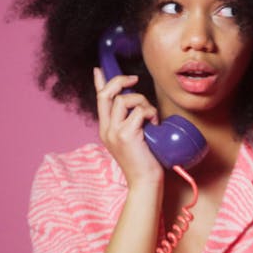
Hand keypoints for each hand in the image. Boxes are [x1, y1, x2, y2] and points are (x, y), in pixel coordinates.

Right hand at [93, 67, 162, 188]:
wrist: (145, 182)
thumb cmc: (145, 161)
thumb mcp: (135, 138)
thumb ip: (132, 122)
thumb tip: (141, 107)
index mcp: (107, 129)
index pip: (100, 100)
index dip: (99, 82)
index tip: (98, 69)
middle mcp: (106, 129)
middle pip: (106, 94)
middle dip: (120, 81)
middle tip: (134, 80)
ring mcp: (114, 132)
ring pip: (124, 99)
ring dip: (142, 103)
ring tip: (151, 118)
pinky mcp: (126, 134)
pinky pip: (139, 111)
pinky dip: (150, 114)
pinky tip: (154, 126)